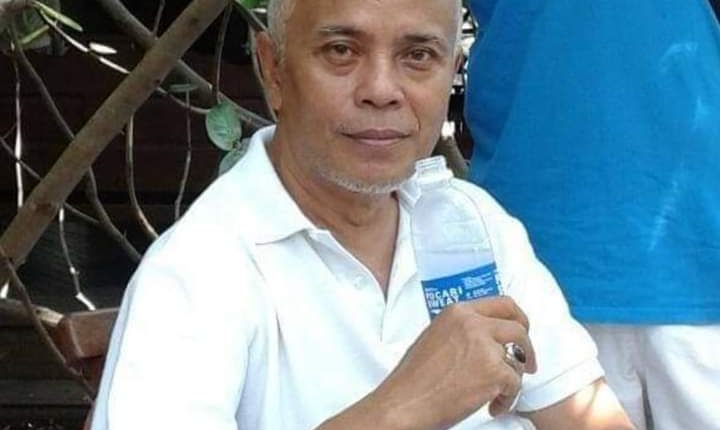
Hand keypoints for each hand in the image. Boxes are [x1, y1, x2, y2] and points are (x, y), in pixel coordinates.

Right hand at [370, 297, 536, 428]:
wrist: (405, 403)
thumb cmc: (414, 378)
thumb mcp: (436, 336)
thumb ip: (463, 330)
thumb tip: (489, 337)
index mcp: (458, 312)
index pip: (502, 304)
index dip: (518, 318)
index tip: (523, 331)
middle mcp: (473, 323)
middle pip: (518, 328)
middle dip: (527, 349)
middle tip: (526, 364)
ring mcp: (485, 346)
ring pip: (518, 359)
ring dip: (512, 379)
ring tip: (496, 394)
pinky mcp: (494, 371)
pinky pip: (515, 384)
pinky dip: (507, 399)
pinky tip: (492, 406)